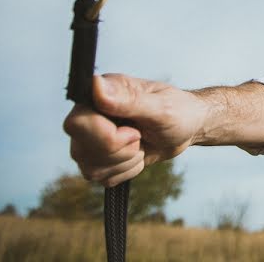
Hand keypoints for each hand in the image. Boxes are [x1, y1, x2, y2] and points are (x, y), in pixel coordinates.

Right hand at [63, 74, 206, 186]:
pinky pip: (101, 177)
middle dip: (120, 151)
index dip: (106, 136)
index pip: (77, 123)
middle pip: (81, 149)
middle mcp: (89, 114)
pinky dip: (125, 171)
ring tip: (141, 143)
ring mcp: (89, 138)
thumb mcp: (160, 106)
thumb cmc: (178, 110)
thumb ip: (129, 100)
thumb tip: (96, 85)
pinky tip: (138, 154)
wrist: (186, 128)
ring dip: (125, 162)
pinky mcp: (97, 157)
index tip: (135, 132)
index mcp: (100, 93)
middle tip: (141, 136)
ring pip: (90, 168)